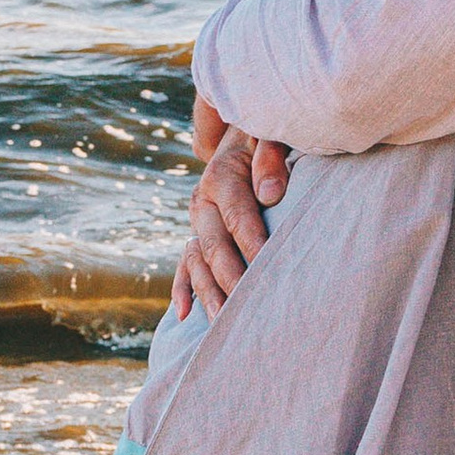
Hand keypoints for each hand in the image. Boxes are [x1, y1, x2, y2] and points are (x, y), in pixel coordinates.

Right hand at [172, 101, 292, 318]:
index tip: (269, 270)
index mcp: (221, 176)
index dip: (253, 245)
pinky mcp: (199, 233)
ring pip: (199, 261)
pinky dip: (183, 289)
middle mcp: (203, 201)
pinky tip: (185, 316)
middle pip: (215, 246)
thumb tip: (269, 193)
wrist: (245, 131)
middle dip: (230, 279)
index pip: (239, 217)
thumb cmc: (268, 135)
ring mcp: (198, 221)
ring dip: (209, 293)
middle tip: (247, 310)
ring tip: (223, 324)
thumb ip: (271, 157)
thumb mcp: (270, 135)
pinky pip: (186, 265)